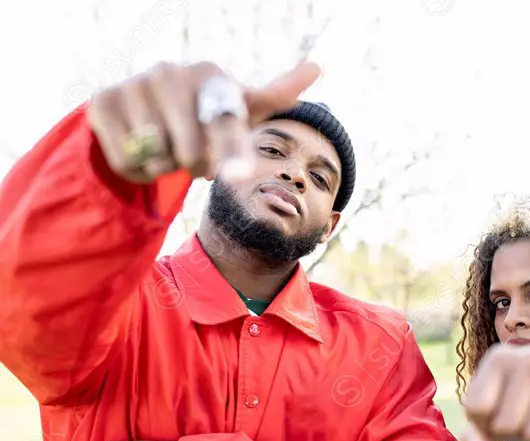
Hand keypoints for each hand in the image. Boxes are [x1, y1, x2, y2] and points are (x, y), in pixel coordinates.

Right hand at [87, 59, 321, 183]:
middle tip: (195, 152)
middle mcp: (169, 72)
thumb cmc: (205, 110)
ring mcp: (133, 84)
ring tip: (168, 145)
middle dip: (196, 165)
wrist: (146, 104)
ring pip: (157, 159)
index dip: (232, 153)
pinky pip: (127, 161)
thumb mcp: (242, 105)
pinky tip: (142, 147)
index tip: (241, 176)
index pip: (224, 124)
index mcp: (210, 75)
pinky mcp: (102, 102)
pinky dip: (138, 168)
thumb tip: (317, 66)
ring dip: (166, 167)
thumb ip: (277, 93)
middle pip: (189, 155)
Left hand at [461, 344, 529, 440]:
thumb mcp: (493, 415)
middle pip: (505, 425)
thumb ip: (476, 436)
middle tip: (527, 419)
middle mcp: (528, 357)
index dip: (487, 423)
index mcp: (498, 358)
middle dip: (515, 434)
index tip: (500, 413)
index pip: (477, 409)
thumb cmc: (523, 404)